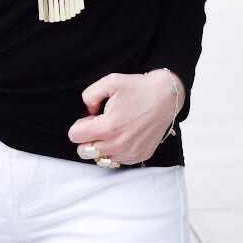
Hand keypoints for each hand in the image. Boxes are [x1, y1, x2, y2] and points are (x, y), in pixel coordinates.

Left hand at [67, 70, 181, 166]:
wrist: (167, 97)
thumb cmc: (139, 88)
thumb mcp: (110, 82)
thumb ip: (89, 96)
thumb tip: (87, 113)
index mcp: (108, 127)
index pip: (75, 136)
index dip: (80, 124)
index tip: (92, 118)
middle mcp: (118, 144)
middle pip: (83, 151)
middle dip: (86, 138)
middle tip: (100, 125)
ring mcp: (129, 153)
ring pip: (99, 158)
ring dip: (100, 146)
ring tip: (112, 131)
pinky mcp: (139, 156)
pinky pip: (116, 160)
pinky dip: (115, 151)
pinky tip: (123, 136)